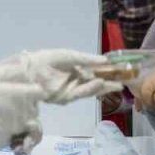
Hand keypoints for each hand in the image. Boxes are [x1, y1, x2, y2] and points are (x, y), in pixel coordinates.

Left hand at [5, 49, 122, 104]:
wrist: (31, 69)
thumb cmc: (49, 59)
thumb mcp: (71, 56)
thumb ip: (87, 59)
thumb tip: (106, 61)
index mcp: (76, 70)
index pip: (94, 73)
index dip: (106, 74)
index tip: (119, 73)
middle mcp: (75, 82)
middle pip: (94, 84)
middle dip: (108, 85)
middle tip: (122, 84)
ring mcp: (70, 91)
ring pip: (90, 90)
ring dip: (102, 87)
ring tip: (114, 84)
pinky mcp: (65, 98)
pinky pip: (80, 93)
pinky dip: (90, 88)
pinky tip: (98, 82)